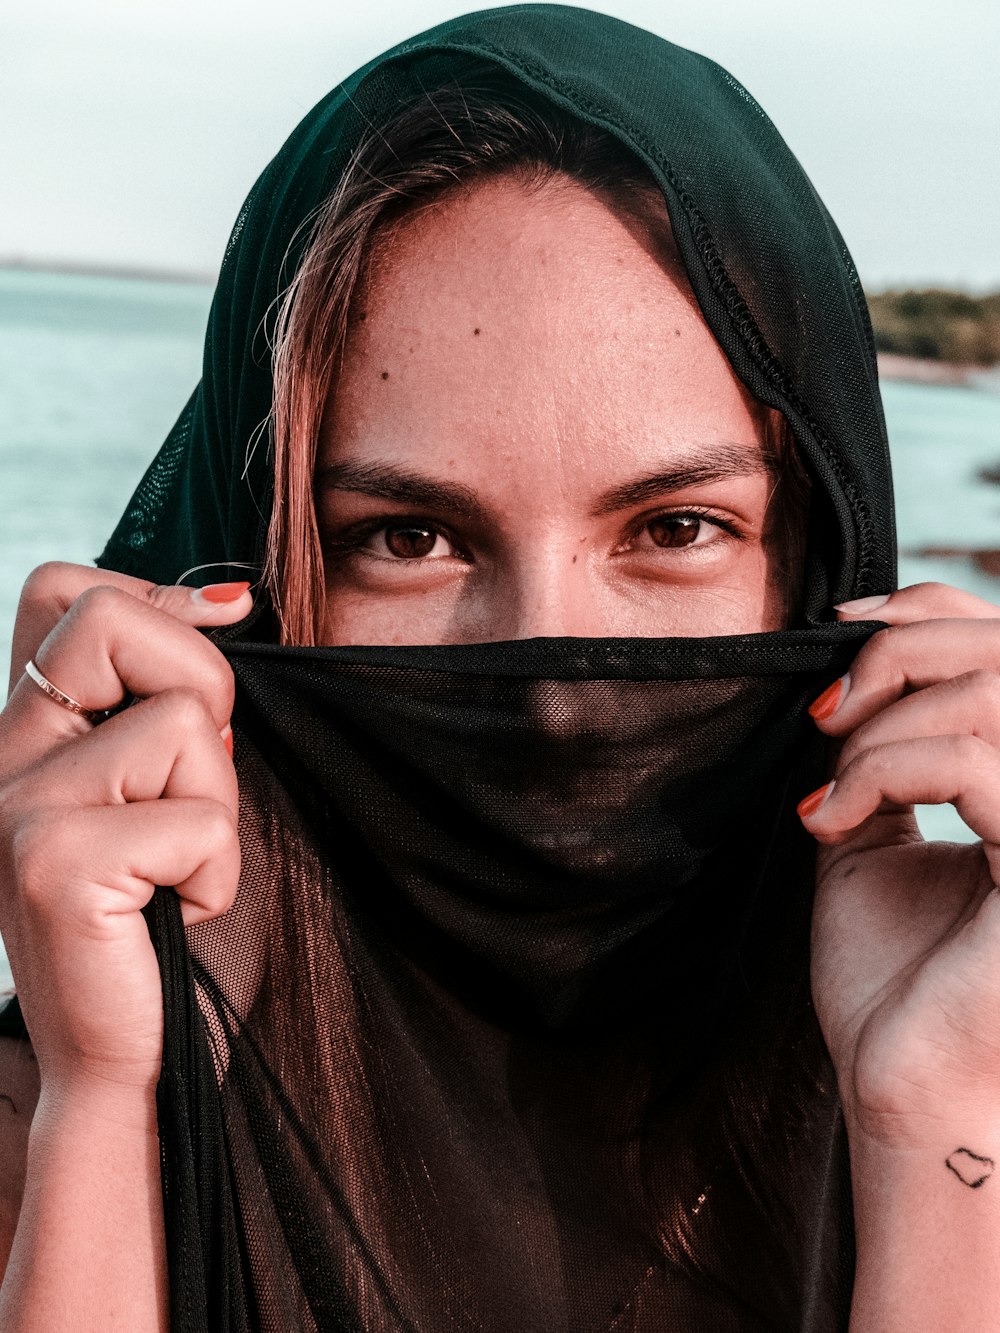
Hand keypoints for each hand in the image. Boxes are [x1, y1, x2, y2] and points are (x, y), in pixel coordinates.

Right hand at [0, 562, 249, 1100]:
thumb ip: (166, 702)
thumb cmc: (167, 927)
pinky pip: (197, 816)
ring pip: (185, 720)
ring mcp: (16, 806)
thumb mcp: (167, 789)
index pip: (61, 590)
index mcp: (30, 735)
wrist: (130, 1064)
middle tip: (200, 784)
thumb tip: (228, 596)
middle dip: (204, 687)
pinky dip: (218, 871)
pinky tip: (177, 915)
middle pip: (113, 617)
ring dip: (222, 803)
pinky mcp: (53, 862)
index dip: (153, 593)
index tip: (222, 626)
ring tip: (181, 868)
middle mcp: (2, 757)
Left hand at [805, 582, 999, 1146]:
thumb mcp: (875, 838)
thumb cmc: (892, 977)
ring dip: (878, 728)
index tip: (834, 632)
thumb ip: (882, 756)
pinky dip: (879, 770)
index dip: (921, 612)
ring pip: (988, 695)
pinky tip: (829, 820)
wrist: (899, 1083)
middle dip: (892, 657)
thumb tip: (850, 668)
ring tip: (828, 789)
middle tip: (823, 715)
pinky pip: (971, 761)